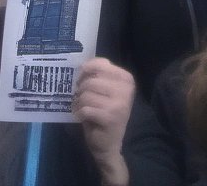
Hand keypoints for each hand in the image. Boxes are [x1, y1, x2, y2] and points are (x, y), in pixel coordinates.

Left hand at [72, 58, 133, 185]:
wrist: (109, 143)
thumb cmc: (103, 111)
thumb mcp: (103, 88)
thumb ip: (98, 73)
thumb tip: (83, 65)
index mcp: (127, 79)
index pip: (100, 63)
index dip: (85, 70)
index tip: (83, 80)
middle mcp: (126, 90)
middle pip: (90, 80)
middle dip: (81, 89)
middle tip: (83, 99)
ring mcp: (120, 104)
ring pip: (86, 94)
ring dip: (79, 102)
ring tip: (84, 109)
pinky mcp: (110, 117)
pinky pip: (85, 108)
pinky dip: (80, 113)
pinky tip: (84, 117)